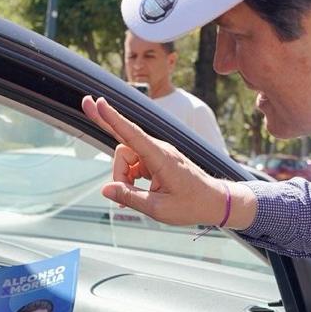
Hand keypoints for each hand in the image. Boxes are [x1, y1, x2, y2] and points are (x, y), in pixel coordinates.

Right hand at [80, 95, 254, 228]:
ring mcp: (158, 154)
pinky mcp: (157, 160)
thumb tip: (105, 189)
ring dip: (124, 177)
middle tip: (94, 126)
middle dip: (113, 156)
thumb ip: (130, 197)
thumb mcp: (159, 208)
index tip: (99, 102)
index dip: (112, 118)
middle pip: (123, 147)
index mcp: (161, 158)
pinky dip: (130, 178)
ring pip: (127, 158)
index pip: (132, 134)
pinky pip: (135, 164)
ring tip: (131, 199)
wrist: (216, 202)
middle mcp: (159, 149)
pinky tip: (134, 194)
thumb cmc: (192, 205)